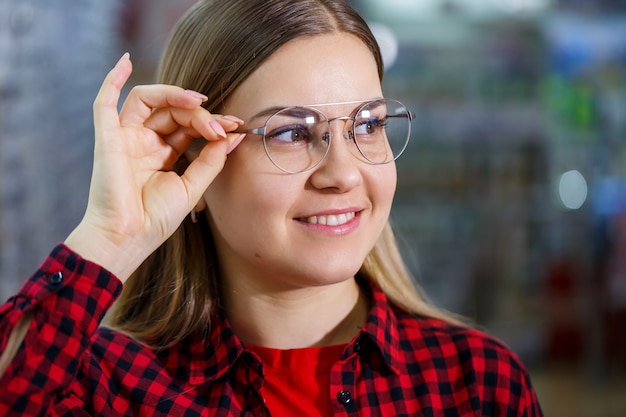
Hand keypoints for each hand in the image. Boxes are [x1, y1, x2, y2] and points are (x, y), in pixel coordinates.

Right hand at [65, 53, 243, 280]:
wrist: (129, 238)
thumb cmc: (156, 219)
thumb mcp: (192, 187)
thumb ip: (210, 160)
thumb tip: (232, 136)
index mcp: (162, 154)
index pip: (188, 126)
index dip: (211, 122)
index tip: (236, 126)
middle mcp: (144, 142)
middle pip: (172, 111)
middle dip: (200, 114)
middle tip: (222, 125)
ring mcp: (125, 138)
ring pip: (149, 100)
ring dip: (174, 95)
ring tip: (198, 101)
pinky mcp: (107, 138)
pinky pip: (104, 102)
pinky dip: (113, 79)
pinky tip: (126, 61)